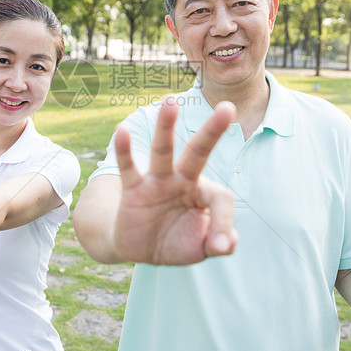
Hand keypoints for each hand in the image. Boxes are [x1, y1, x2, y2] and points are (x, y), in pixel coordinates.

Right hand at [113, 96, 237, 264]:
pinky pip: (129, 168)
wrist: (140, 248)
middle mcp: (181, 180)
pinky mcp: (133, 190)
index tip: (220, 246)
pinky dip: (124, 150)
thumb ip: (221, 241)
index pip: (220, 198)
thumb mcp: (202, 245)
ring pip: (162, 151)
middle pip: (197, 152)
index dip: (223, 222)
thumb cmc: (177, 241)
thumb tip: (228, 243)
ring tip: (170, 102)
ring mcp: (157, 182)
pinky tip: (122, 130)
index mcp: (203, 192)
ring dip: (166, 127)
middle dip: (212, 131)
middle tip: (228, 107)